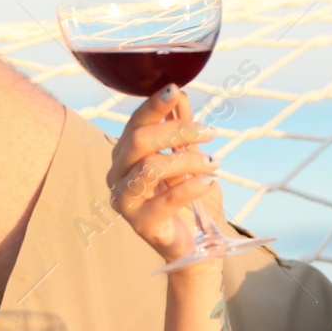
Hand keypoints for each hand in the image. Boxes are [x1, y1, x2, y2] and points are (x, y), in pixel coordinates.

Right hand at [107, 83, 218, 262]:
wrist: (196, 240)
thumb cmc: (187, 195)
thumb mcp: (187, 157)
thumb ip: (180, 128)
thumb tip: (180, 94)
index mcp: (125, 154)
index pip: (135, 123)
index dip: (153, 105)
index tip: (175, 90)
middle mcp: (118, 174)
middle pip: (139, 141)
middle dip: (177, 131)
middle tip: (210, 133)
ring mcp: (124, 200)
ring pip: (150, 168)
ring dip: (187, 160)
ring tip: (213, 163)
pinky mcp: (140, 223)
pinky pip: (165, 200)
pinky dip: (191, 186)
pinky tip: (210, 181)